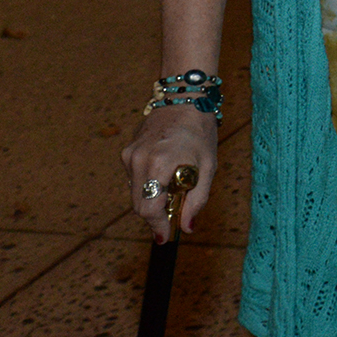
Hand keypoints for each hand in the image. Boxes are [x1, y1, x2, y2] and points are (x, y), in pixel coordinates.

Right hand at [122, 105, 218, 238]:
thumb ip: (197, 200)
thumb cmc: (201, 131)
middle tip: (174, 214)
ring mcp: (130, 155)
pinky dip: (148, 183)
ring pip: (136, 192)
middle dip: (155, 215)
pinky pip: (135, 178)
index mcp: (158, 164)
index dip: (157, 226)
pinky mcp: (128, 151)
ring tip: (175, 185)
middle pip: (139, 204)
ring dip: (152, 198)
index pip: (149, 209)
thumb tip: (186, 228)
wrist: (185, 98)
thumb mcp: (208, 166)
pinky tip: (166, 171)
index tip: (165, 238)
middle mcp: (138, 160)